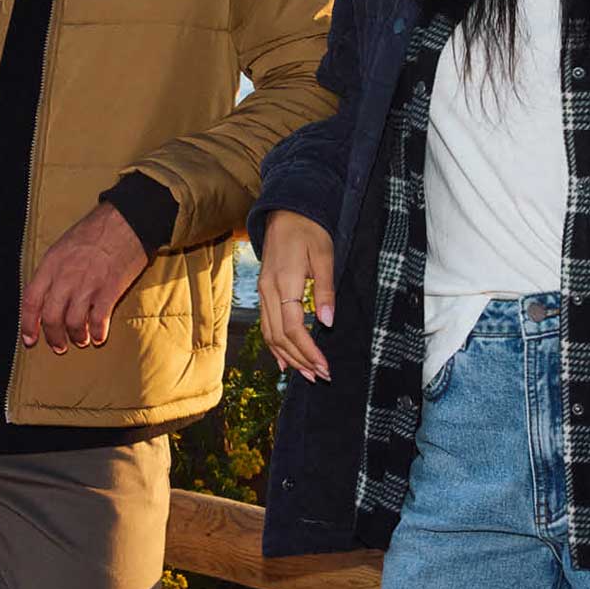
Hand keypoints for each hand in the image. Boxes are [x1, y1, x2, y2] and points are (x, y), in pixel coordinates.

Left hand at [21, 202, 149, 353]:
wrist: (126, 220)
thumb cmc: (95, 231)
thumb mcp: (64, 246)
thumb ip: (54, 271)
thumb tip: (48, 296)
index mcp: (51, 264)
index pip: (31, 300)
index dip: (28, 324)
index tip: (30, 339)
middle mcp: (65, 276)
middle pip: (51, 317)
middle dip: (54, 337)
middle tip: (59, 346)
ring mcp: (87, 284)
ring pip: (73, 323)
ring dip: (76, 336)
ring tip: (81, 339)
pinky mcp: (109, 289)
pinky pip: (98, 320)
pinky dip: (97, 332)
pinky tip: (99, 336)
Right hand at [257, 210, 331, 382]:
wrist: (285, 211)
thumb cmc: (309, 230)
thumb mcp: (324, 255)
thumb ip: (325, 289)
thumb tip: (327, 322)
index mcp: (284, 282)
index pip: (293, 327)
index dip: (308, 350)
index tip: (324, 366)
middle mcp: (268, 290)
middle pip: (280, 336)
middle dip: (300, 360)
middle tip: (320, 376)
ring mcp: (262, 292)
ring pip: (270, 334)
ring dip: (288, 356)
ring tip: (306, 374)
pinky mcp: (263, 292)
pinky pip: (266, 325)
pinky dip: (275, 345)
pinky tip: (284, 360)